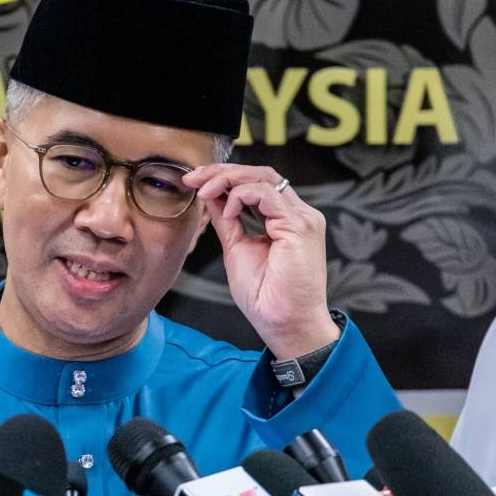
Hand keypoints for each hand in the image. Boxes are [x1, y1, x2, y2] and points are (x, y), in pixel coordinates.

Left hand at [182, 164, 340, 359]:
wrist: (284, 324)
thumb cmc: (265, 297)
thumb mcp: (237, 248)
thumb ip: (228, 221)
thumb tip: (211, 197)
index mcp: (286, 219)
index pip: (257, 183)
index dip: (224, 178)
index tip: (194, 182)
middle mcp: (298, 214)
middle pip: (261, 174)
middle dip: (223, 171)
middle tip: (193, 178)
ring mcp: (302, 218)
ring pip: (264, 177)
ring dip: (227, 179)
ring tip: (203, 191)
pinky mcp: (300, 226)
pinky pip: (267, 194)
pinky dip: (241, 197)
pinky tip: (226, 212)